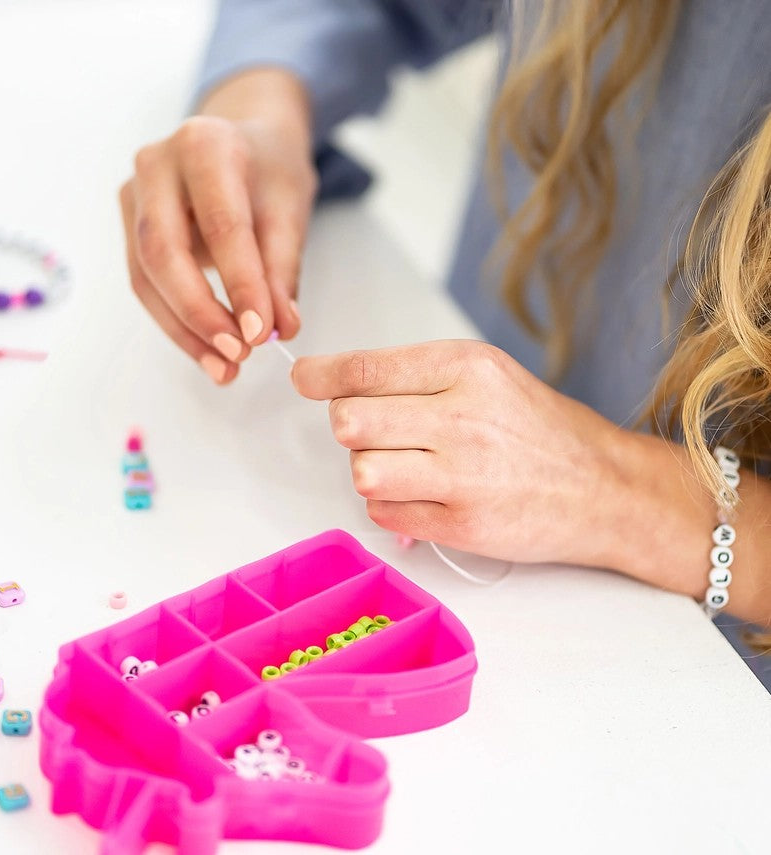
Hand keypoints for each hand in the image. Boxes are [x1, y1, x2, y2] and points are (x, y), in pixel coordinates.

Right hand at [120, 70, 316, 383]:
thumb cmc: (268, 171)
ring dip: (185, 331)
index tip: (260, 333)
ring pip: (146, 276)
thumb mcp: (290, 210)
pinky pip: (145, 285)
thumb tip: (279, 328)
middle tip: (237, 354)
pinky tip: (207, 352)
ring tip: (225, 367)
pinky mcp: (129, 227)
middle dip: (200, 314)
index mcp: (205, 145)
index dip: (240, 285)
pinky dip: (177, 325)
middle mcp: (156, 164)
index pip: (221, 225)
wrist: (245, 141)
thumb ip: (282, 271)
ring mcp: (134, 195)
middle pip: (163, 252)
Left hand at [292, 340, 626, 564]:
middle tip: (373, 430)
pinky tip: (424, 496)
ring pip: (361, 471)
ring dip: (370, 470)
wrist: (603, 489)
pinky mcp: (460, 524)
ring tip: (404, 466)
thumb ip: (418, 378)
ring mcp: (460, 476)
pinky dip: (391, 506)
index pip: (366, 369)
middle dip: (349, 427)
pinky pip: (383, 513)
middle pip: (350, 422)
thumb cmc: (540, 430)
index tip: (304, 378)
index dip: (321, 375)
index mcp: (466, 368)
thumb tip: (339, 386)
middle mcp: (461, 418)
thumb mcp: (488, 377)